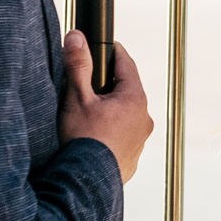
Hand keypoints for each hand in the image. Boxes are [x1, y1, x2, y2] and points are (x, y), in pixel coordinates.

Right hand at [63, 33, 151, 181]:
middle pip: (126, 90)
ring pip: (126, 115)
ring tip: (88, 114)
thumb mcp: (77, 98)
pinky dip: (111, 132)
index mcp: (134, 99)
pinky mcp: (133, 158)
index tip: (102, 47)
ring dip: (111, 110)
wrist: (85, 184)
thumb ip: (78, 65)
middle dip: (108, 84)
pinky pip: (124, 137)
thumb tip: (76, 37)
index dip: (112, 52)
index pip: (126, 64)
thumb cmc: (83, 140)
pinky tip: (94, 136)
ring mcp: (141, 140)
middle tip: (87, 83)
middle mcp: (144, 118)